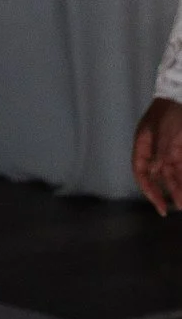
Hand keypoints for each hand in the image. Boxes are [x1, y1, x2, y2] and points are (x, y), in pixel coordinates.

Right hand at [136, 97, 181, 213]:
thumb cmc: (171, 111)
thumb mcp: (165, 131)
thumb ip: (161, 152)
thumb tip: (155, 171)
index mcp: (144, 145)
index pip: (142, 171)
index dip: (148, 189)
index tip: (159, 204)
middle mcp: (155, 150)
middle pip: (158, 176)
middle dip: (167, 192)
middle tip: (178, 207)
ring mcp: (169, 150)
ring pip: (172, 174)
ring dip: (178, 187)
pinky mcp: (181, 149)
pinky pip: (181, 168)